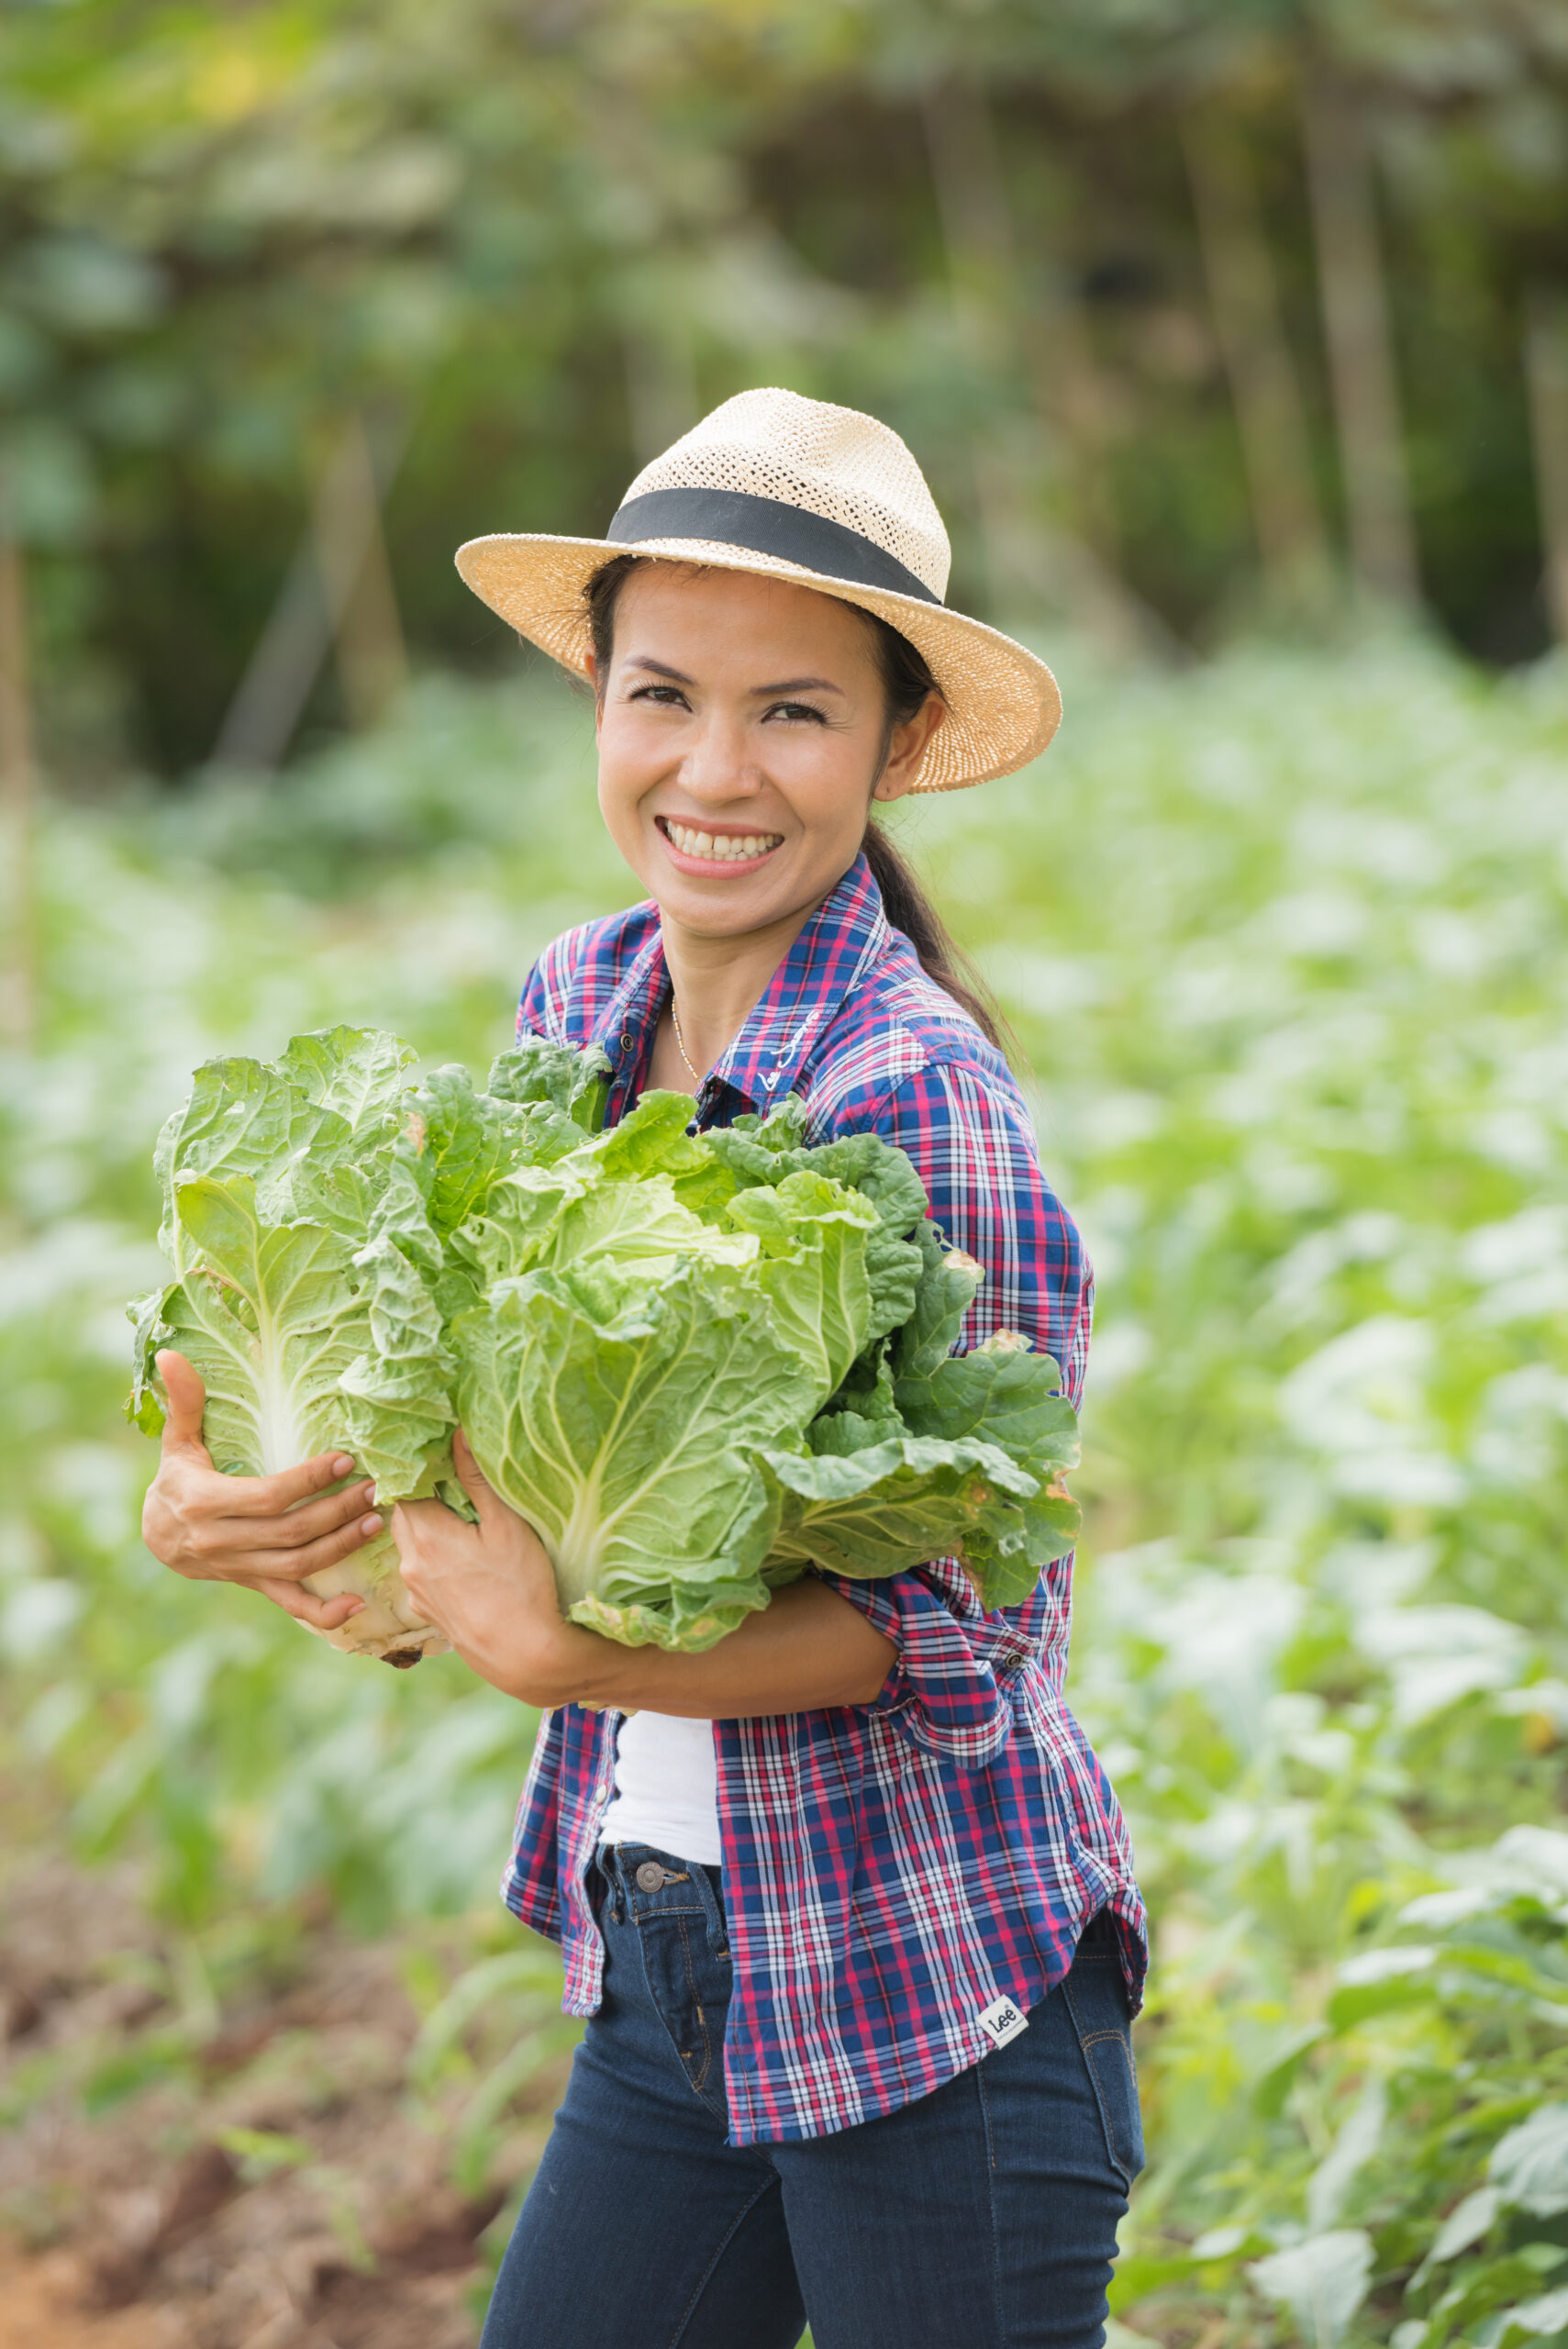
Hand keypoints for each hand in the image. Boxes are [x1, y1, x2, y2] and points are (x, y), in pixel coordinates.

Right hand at [140, 1350, 382, 1633]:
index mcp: (204, 1504)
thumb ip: (184, 1401)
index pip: (267, 1496)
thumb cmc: (176, 1478)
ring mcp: (240, 1569)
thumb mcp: (177, 1442)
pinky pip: (290, 1605)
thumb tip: (171, 1353)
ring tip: (376, 1522)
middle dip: (336, 1512)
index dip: (307, 1481)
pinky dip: (324, 1613)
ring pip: (297, 1566)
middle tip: (375, 1488)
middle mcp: (222, 1542)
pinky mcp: (254, 1586)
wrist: (157, 1537)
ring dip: (340, 1548)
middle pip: (290, 1532)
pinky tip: (357, 1607)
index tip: (344, 1460)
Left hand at [392, 1430, 575, 1702]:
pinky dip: (434, 1558)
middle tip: (449, 1479)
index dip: (418, 1466)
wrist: (525, 1656)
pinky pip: (421, 1573)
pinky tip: (463, 1561)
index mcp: (426, 1535)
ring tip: (460, 1518)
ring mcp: (417, 1593)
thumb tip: (456, 1435)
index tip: (437, 1452)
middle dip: (421, 1495)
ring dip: (427, 1528)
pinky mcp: (429, 1614)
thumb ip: (476, 1479)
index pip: (403, 1486)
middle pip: (403, 1515)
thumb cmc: (521, 1586)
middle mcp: (411, 1564)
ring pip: (411, 1546)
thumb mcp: (506, 1525)